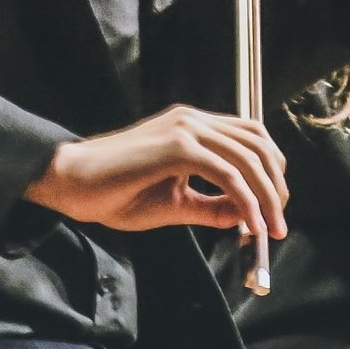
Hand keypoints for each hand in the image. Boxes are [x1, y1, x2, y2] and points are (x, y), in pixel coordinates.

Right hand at [22, 105, 288, 237]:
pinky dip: (246, 201)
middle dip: (275, 184)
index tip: (274, 207)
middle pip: (258, 144)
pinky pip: (227, 174)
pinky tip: (250, 226)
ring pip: (248, 158)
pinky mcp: (177, 146)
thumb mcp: (174, 203)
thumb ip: (211, 206)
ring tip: (269, 229)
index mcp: (191, 126)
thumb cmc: (113, 192)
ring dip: (267, 196)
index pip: (250, 136)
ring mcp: (185, 129)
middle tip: (278, 222)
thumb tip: (247, 216)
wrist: (71, 183)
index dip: (269, 170)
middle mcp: (192, 119)